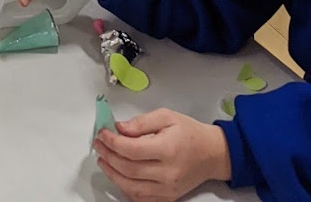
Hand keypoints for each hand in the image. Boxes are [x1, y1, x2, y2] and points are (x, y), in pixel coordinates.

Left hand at [94, 110, 230, 201]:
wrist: (211, 154)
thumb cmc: (190, 133)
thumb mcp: (167, 116)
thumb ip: (141, 122)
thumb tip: (120, 128)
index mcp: (167, 149)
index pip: (131, 149)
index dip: (112, 141)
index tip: (103, 133)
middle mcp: (167, 173)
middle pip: (128, 168)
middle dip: (108, 155)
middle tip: (99, 144)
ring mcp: (167, 189)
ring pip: (131, 187)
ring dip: (112, 173)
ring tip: (103, 160)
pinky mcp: (167, 197)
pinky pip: (140, 198)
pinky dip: (125, 188)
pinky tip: (118, 176)